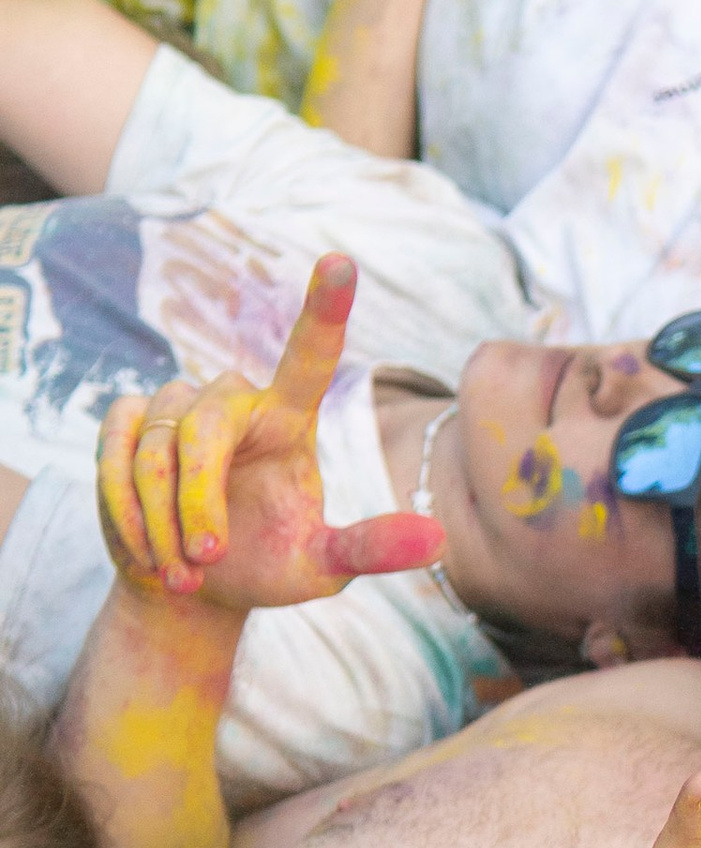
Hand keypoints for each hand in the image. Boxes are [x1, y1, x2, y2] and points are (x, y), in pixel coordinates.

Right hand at [95, 254, 445, 613]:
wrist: (189, 586)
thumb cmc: (263, 566)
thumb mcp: (321, 567)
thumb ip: (371, 548)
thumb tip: (439, 541)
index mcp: (290, 419)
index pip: (310, 357)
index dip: (324, 309)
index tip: (340, 261)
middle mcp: (235, 401)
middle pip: (206, 430)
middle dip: (199, 503)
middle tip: (207, 558)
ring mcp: (177, 406)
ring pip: (155, 454)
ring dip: (163, 524)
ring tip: (184, 571)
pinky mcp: (127, 421)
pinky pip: (115, 456)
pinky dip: (127, 514)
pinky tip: (147, 551)